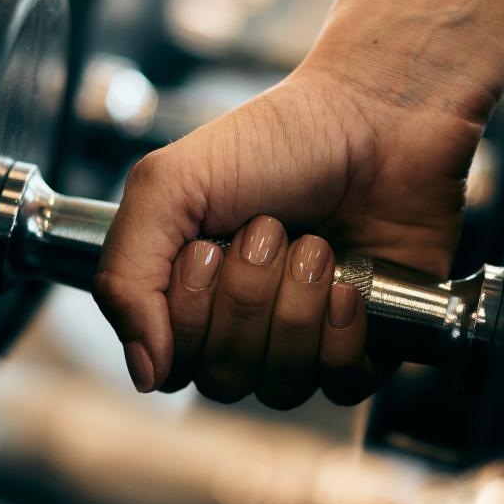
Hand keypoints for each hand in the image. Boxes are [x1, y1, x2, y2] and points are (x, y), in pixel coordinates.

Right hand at [93, 57, 488, 408]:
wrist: (378, 118)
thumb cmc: (277, 141)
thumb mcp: (170, 186)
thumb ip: (124, 276)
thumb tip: (142, 371)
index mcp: (187, 295)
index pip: (169, 364)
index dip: (189, 313)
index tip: (209, 247)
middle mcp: (242, 327)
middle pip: (224, 377)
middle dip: (247, 297)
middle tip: (268, 231)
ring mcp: (302, 341)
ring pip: (281, 385)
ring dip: (296, 305)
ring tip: (314, 244)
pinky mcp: (364, 346)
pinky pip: (341, 385)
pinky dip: (343, 333)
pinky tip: (348, 284)